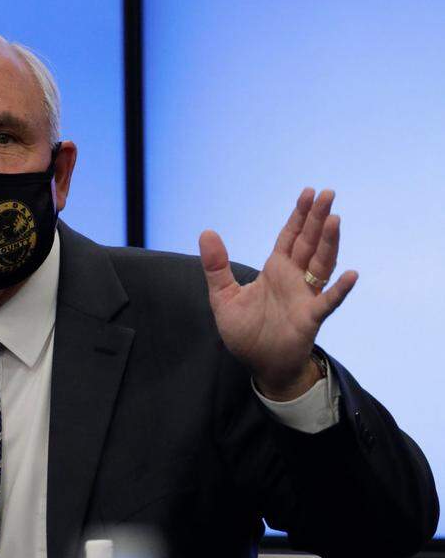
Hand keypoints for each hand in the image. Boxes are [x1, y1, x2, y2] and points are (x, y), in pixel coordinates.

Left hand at [199, 188, 357, 399]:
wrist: (260, 364)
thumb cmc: (246, 332)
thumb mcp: (223, 296)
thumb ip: (216, 266)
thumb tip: (206, 232)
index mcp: (275, 270)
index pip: (290, 236)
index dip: (299, 215)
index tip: (308, 192)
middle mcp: (294, 279)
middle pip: (309, 243)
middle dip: (317, 219)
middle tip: (328, 193)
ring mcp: (305, 297)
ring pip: (321, 265)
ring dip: (329, 243)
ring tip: (334, 220)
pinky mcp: (310, 318)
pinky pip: (327, 301)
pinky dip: (339, 289)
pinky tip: (351, 275)